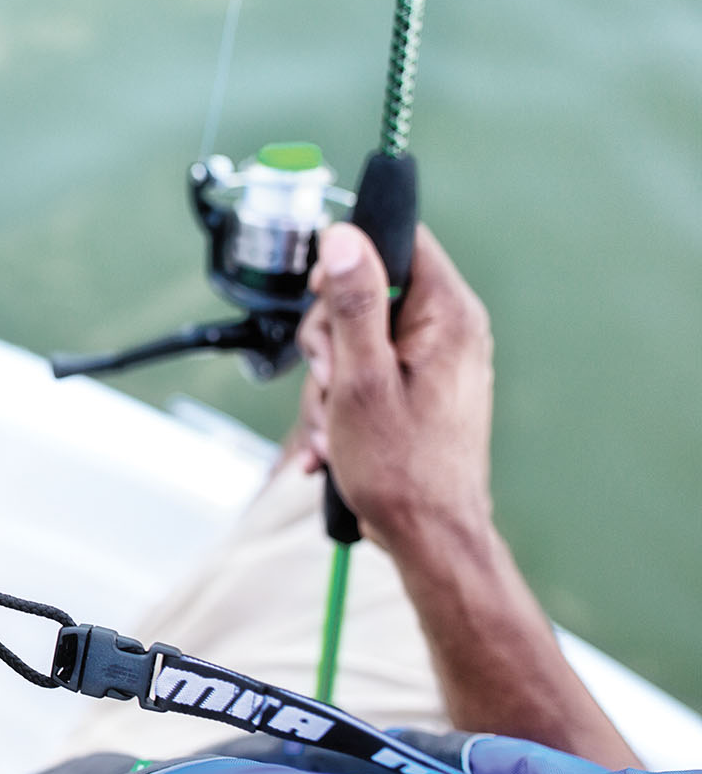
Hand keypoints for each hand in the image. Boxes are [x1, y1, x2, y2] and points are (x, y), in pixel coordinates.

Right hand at [296, 222, 494, 554]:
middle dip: (329, 341)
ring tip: (332, 428)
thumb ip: (353, 302)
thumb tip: (345, 236)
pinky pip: (366, 374)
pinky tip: (333, 441)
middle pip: (366, 292)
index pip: (400, 240)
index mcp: (448, 315)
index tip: (325, 303)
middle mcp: (449, 330)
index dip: (348, 261)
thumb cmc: (401, 468)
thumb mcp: (361, 378)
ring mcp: (434, 362)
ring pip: (356, 339)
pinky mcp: (418, 389)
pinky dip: (342, 404)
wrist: (428, 537)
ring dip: (329, 384)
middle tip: (330, 382)